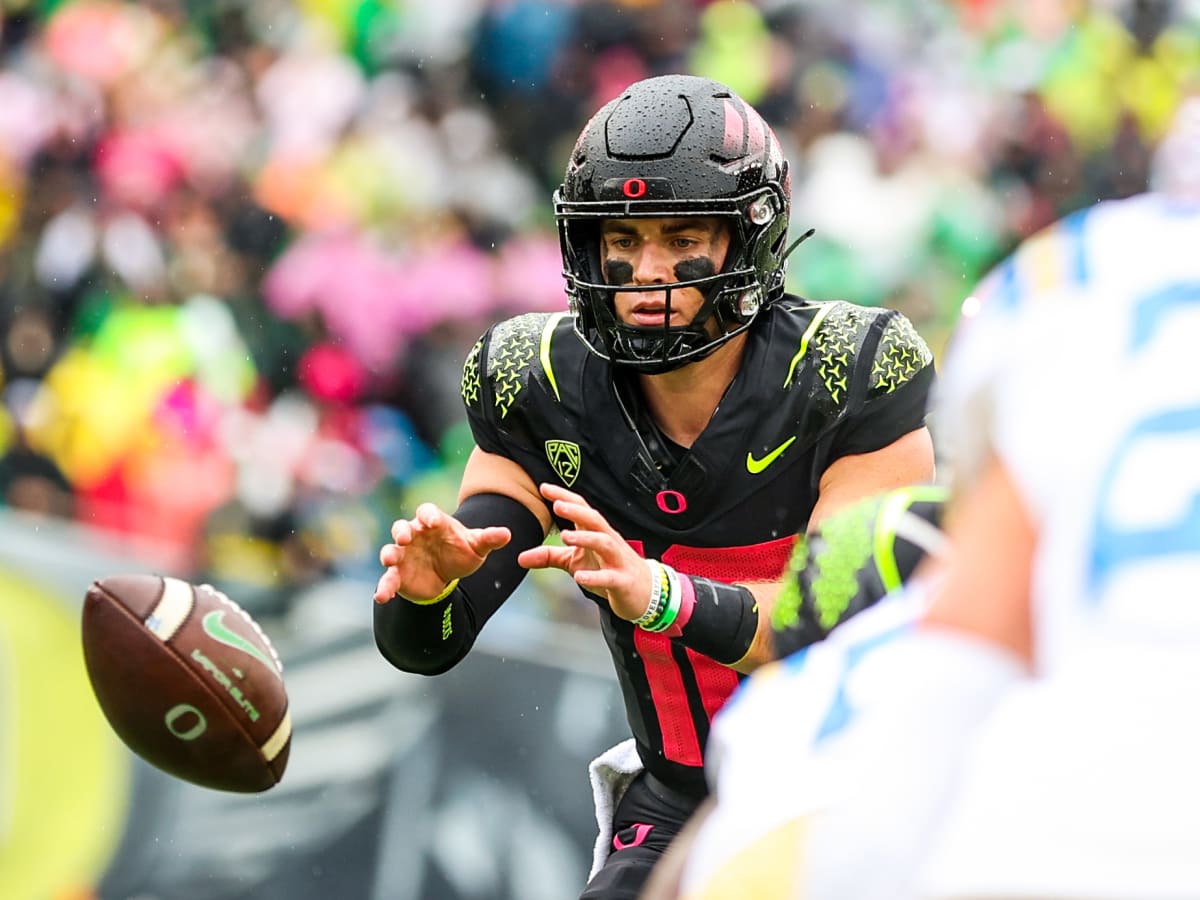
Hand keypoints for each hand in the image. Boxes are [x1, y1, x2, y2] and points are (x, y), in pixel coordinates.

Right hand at [374, 502, 511, 602]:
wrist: (448, 574)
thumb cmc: (460, 551)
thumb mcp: (477, 546)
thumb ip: (489, 539)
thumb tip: (508, 534)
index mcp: (433, 522)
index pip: (427, 512)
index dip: (428, 515)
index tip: (432, 521)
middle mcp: (414, 536)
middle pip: (402, 527)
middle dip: (402, 531)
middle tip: (404, 537)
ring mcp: (403, 555)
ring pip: (391, 550)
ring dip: (389, 554)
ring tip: (389, 559)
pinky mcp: (398, 575)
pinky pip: (388, 579)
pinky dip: (384, 587)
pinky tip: (381, 597)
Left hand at [517, 483, 652, 621]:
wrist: (645, 592)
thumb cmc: (609, 570)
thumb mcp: (575, 562)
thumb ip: (550, 557)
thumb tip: (520, 558)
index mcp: (596, 533)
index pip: (582, 509)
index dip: (565, 497)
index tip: (544, 488)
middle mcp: (609, 541)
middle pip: (595, 520)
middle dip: (577, 511)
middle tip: (557, 504)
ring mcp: (618, 560)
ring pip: (605, 543)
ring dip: (586, 538)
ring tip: (566, 536)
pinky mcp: (623, 581)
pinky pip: (610, 577)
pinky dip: (595, 577)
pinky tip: (579, 578)